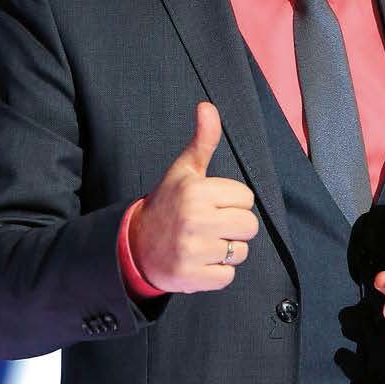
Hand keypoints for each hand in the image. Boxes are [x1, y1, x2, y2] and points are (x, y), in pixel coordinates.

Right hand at [130, 102, 258, 293]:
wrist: (134, 247)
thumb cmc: (167, 205)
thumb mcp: (183, 171)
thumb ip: (202, 141)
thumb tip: (207, 106)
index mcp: (196, 191)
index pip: (246, 198)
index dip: (231, 202)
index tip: (210, 204)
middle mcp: (194, 219)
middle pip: (249, 226)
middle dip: (233, 227)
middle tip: (209, 226)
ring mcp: (193, 250)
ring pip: (241, 252)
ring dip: (226, 251)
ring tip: (203, 244)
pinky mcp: (192, 277)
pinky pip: (228, 276)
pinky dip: (217, 273)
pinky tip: (198, 262)